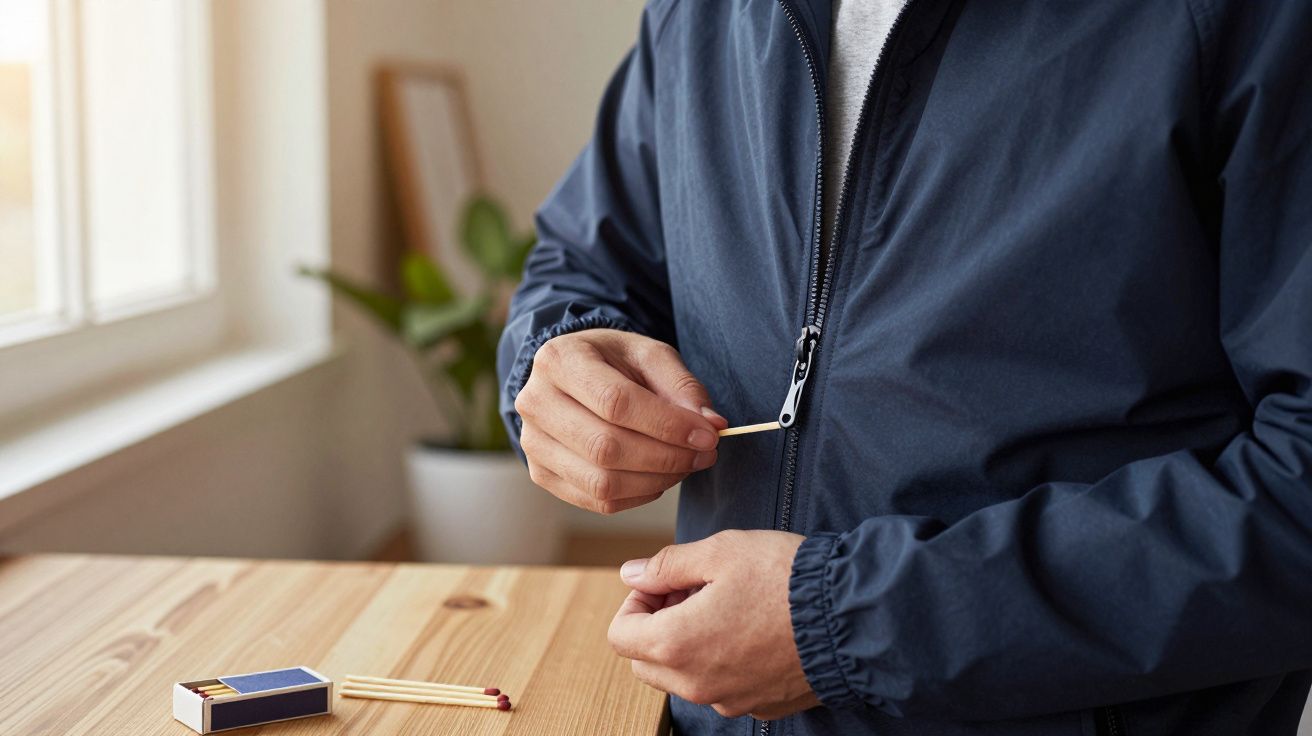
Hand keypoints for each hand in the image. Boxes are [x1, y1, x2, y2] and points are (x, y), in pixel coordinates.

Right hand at [514, 329, 727, 513]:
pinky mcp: (542, 474)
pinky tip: (657, 477)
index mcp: (558, 360)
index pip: (615, 402)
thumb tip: (711, 425)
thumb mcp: (649, 355)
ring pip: (601, 482)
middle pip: (605, 447)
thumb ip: (682, 386)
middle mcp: (535, 402)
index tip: (708, 435)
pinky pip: (596, 500)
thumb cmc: (614, 362)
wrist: (573, 375)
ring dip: (656, 481)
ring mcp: (533, 443)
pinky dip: (638, 495)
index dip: (667, 425)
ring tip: (685, 466)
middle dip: (666, 457)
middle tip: (704, 454)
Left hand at [608, 530, 819, 718]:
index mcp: (676, 644)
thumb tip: (631, 574)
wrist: (854, 617)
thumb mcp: (720, 551)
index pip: (620, 635)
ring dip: (688, 644)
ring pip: (683, 678)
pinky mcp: (760, 706)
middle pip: (646, 661)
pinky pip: (722, 687)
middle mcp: (696, 683)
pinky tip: (753, 629)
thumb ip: (666, 565)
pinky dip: (723, 662)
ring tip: (727, 606)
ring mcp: (729, 700)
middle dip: (657, 624)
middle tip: (694, 590)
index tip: (666, 582)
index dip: (635, 602)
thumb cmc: (786, 578)